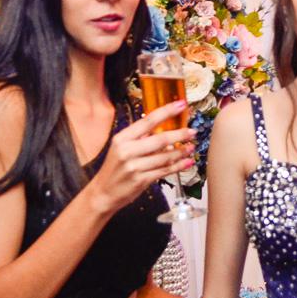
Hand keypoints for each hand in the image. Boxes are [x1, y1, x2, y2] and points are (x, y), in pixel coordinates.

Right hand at [86, 101, 196, 215]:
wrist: (103, 192)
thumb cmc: (115, 168)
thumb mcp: (120, 148)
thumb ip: (138, 137)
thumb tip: (161, 124)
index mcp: (122, 138)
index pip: (148, 121)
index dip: (167, 111)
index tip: (181, 104)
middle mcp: (127, 151)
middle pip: (160, 139)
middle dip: (180, 134)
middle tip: (192, 131)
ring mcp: (134, 167)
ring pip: (165, 157)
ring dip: (181, 152)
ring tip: (190, 148)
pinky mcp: (141, 180)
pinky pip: (164, 171)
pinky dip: (178, 166)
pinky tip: (187, 162)